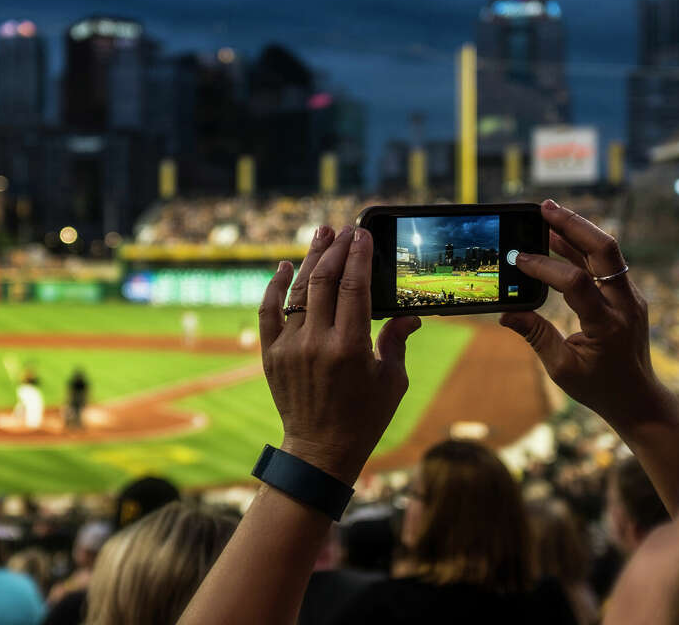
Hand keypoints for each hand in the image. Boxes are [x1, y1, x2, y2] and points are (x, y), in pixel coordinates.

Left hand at [259, 225, 421, 484]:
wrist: (320, 450)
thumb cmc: (364, 416)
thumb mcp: (392, 380)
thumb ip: (398, 341)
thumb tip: (410, 315)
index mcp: (350, 347)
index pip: (354, 287)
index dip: (359, 256)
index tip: (362, 234)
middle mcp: (316, 343)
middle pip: (324, 281)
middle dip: (335, 250)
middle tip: (343, 229)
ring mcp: (290, 347)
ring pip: (298, 291)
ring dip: (310, 259)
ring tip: (320, 234)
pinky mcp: (271, 354)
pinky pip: (268, 312)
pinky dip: (275, 286)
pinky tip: (285, 266)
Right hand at [501, 200, 663, 428]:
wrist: (638, 397)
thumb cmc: (599, 387)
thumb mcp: (562, 369)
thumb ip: (536, 336)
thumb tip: (506, 314)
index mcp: (608, 325)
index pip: (576, 283)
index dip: (545, 267)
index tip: (518, 259)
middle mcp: (624, 304)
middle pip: (605, 250)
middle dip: (574, 225)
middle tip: (544, 207)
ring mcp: (630, 296)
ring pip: (607, 251)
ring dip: (578, 230)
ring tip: (547, 213)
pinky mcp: (627, 293)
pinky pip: (606, 262)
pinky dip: (582, 247)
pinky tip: (559, 237)